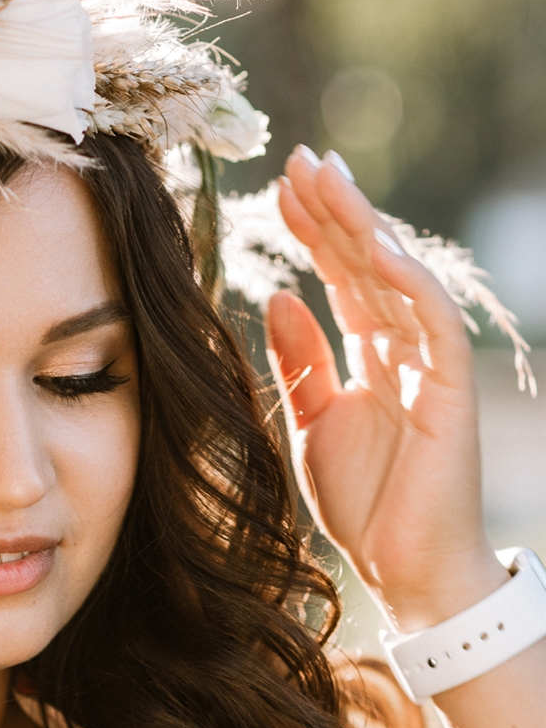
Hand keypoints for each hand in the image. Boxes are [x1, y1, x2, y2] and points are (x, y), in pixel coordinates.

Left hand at [268, 149, 505, 631]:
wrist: (403, 569)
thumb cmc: (364, 505)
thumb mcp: (312, 424)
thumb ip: (300, 361)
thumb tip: (280, 293)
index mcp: (368, 355)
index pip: (340, 276)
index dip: (313, 231)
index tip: (278, 187)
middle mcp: (401, 348)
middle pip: (365, 263)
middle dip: (334, 210)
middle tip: (298, 158)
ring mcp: (429, 363)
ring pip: (395, 277)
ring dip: (362, 226)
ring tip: (327, 179)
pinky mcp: (450, 387)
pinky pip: (431, 321)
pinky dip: (404, 281)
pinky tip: (373, 247)